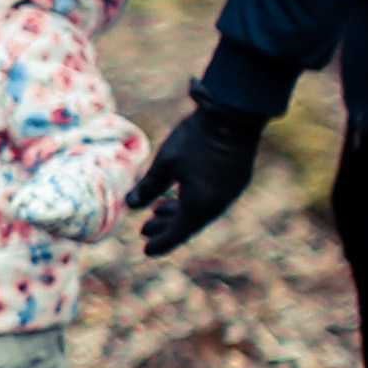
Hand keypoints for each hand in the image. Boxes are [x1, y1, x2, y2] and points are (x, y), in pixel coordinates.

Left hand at [128, 102, 266, 256]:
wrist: (234, 115)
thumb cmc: (196, 139)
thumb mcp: (166, 163)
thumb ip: (149, 186)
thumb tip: (131, 205)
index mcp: (200, 206)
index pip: (177, 234)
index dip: (160, 243)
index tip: (146, 251)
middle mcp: (217, 205)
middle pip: (188, 224)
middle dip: (165, 228)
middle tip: (144, 229)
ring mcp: (230, 193)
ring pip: (200, 212)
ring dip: (178, 213)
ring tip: (156, 210)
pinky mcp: (236, 180)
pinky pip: (211, 200)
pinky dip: (192, 202)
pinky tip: (180, 194)